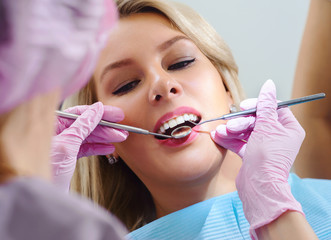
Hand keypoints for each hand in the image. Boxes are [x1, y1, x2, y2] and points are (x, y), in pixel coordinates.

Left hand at [51, 102, 127, 190]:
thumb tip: (96, 110)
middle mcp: (55, 134)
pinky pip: (85, 149)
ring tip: (121, 137)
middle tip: (122, 128)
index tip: (116, 114)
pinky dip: (98, 148)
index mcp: (50, 126)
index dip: (99, 113)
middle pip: (85, 125)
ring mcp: (62, 147)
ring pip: (87, 137)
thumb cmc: (45, 172)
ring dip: (105, 137)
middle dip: (106, 127)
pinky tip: (109, 147)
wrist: (44, 200)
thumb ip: (82, 126)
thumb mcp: (67, 145)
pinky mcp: (67, 159)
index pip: (78, 113)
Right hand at [211, 80, 304, 238]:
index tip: (244, 106)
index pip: (274, 108)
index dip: (258, 106)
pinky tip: (218, 136)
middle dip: (241, 122)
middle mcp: (277, 137)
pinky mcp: (251, 155)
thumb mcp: (266, 126)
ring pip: (246, 131)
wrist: (258, 187)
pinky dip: (229, 139)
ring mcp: (263, 146)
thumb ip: (265, 105)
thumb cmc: (267, 157)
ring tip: (221, 132)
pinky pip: (239, 142)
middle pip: (257, 120)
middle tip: (231, 125)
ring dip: (232, 130)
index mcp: (288, 129)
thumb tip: (269, 84)